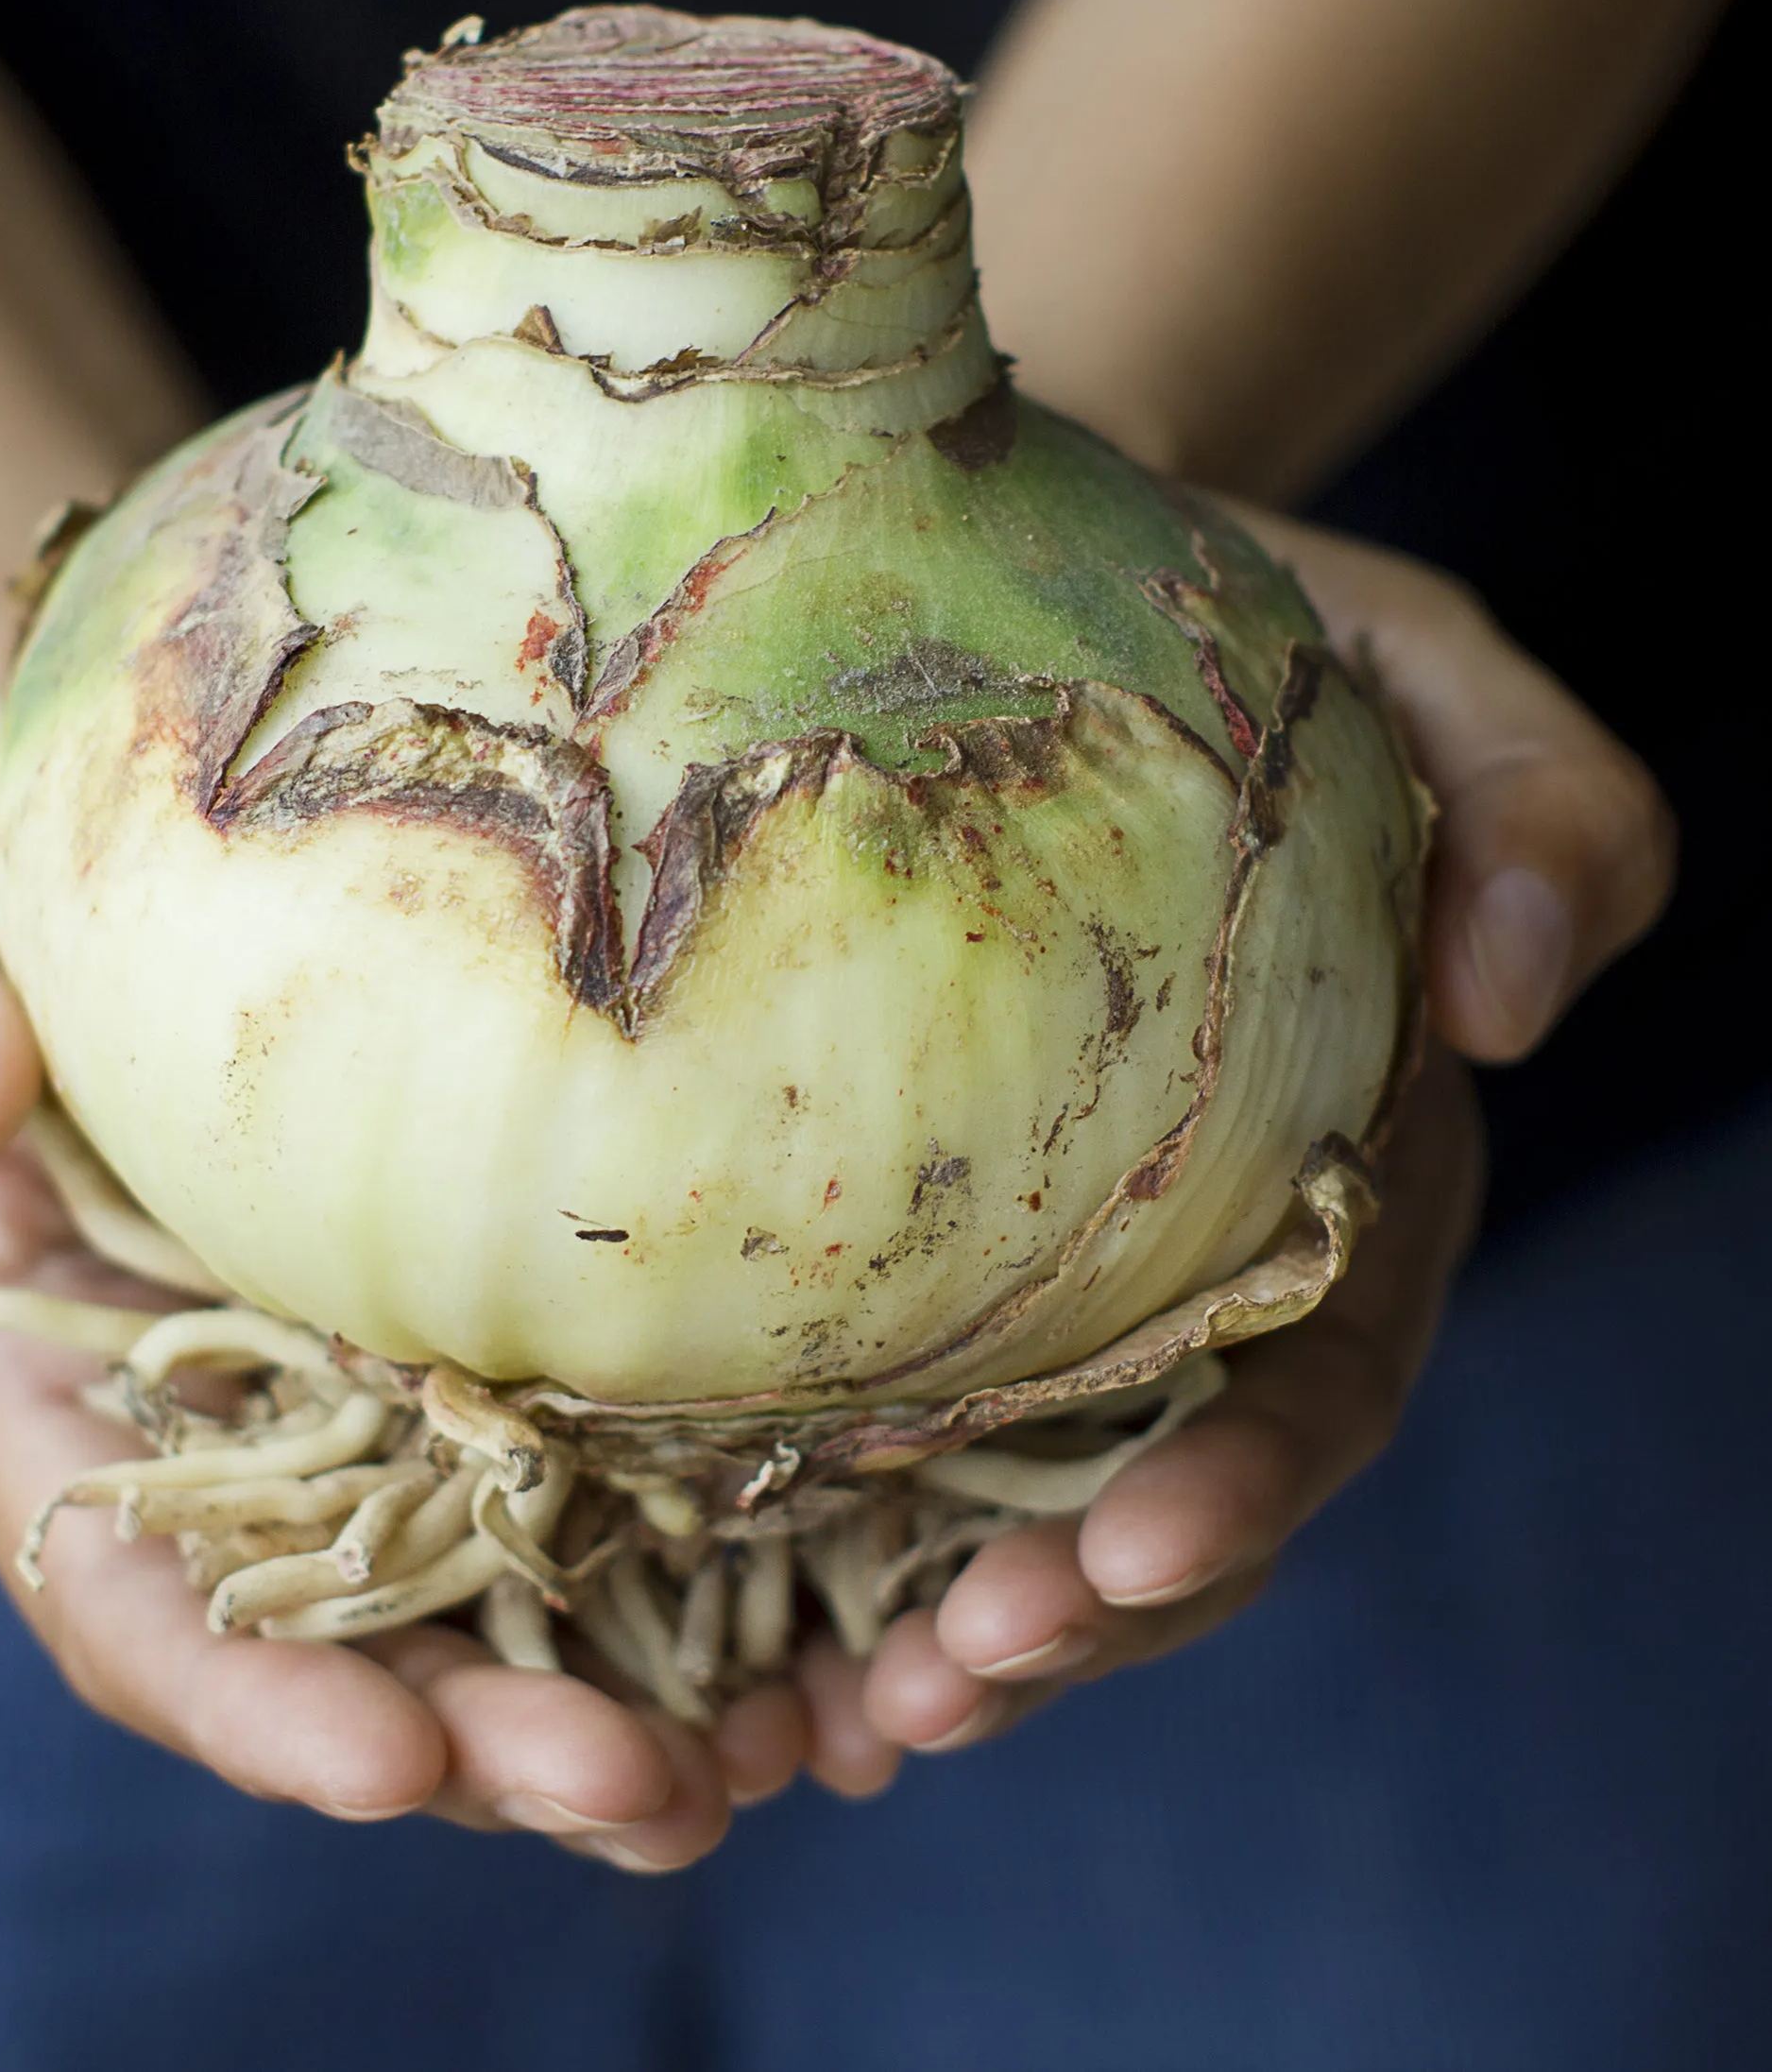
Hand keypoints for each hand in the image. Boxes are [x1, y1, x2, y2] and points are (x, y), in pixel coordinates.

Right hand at [0, 746, 806, 1865]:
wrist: (149, 833)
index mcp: (44, 1382)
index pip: (127, 1586)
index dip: (249, 1694)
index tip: (393, 1760)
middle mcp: (219, 1433)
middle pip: (343, 1645)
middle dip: (486, 1743)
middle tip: (653, 1794)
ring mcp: (367, 1397)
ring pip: (491, 1601)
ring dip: (625, 1702)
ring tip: (777, 1756)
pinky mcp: (488, 1336)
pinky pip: (594, 1474)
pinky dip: (698, 1565)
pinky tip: (829, 1622)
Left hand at [843, 513, 1674, 1772]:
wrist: (1015, 574)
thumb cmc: (1235, 618)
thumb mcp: (1414, 658)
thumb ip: (1538, 798)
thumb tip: (1522, 991)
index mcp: (1338, 1152)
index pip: (1321, 1362)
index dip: (1245, 1482)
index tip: (1129, 1556)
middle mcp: (1203, 1238)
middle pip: (1164, 1477)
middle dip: (1076, 1609)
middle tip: (944, 1687)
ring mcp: (1057, 1252)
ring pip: (1026, 1492)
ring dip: (958, 1627)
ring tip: (845, 1722)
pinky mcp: (916, 1233)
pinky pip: (888, 1410)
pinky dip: (839, 1542)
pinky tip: (756, 1636)